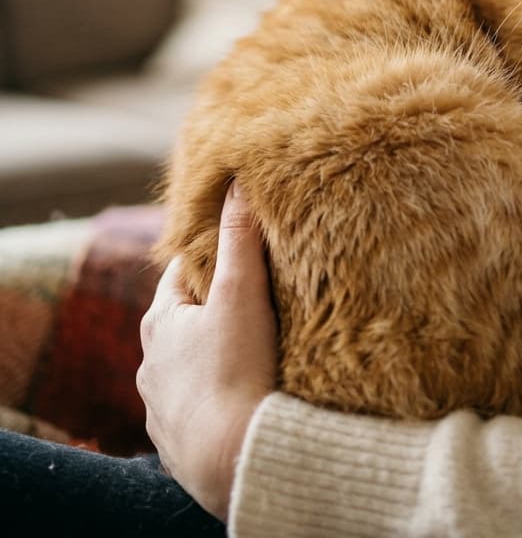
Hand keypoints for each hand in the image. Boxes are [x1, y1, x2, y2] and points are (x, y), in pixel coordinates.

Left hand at [138, 182, 277, 521]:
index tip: (234, 246)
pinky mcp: (178, 440)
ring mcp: (162, 405)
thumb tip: (237, 181)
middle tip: (253, 295)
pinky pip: (197, 406)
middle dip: (213, 307)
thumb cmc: (235, 370)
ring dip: (213, 355)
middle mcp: (151, 364)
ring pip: (188, 365)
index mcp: (160, 322)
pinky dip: (216, 395)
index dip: (206, 256)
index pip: (179, 272)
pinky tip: (243, 394)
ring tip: (253, 348)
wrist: (233, 458)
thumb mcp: (241, 295)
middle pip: (183, 319)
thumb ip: (240, 238)